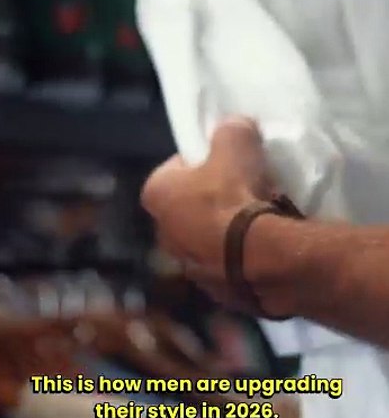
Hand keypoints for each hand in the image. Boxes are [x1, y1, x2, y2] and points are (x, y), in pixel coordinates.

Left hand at [141, 117, 276, 288]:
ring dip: (224, 231)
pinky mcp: (215, 290)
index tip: (223, 160)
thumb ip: (231, 130)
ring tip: (257, 219)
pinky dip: (239, 256)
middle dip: (210, 198)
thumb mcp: (237, 143)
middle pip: (188, 206)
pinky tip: (262, 247)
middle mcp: (162, 234)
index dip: (199, 161)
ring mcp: (188, 267)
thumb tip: (234, 127)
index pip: (173, 168)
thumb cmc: (235, 194)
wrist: (258, 257)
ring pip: (205, 239)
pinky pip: (227, 264)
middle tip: (241, 189)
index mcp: (156, 195)